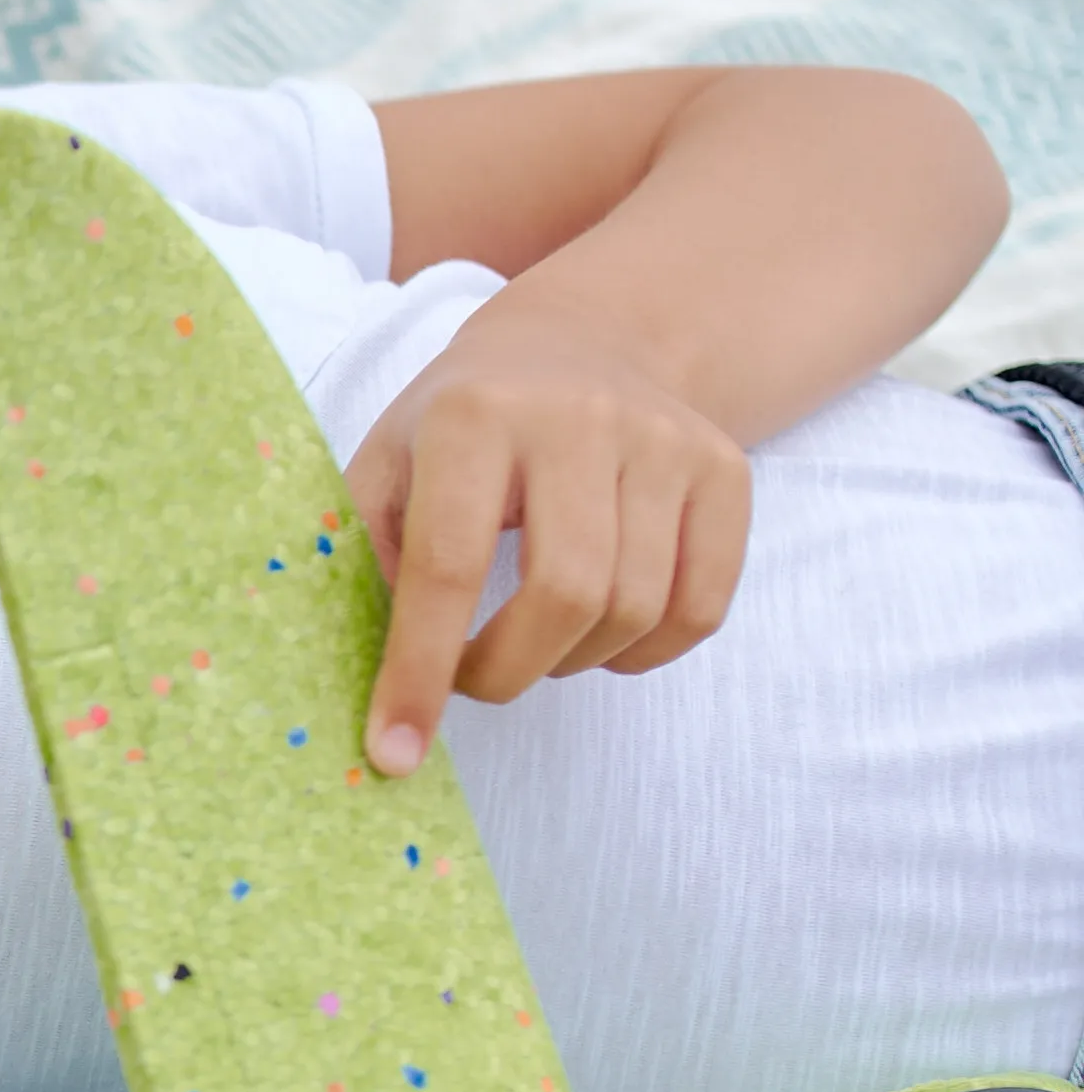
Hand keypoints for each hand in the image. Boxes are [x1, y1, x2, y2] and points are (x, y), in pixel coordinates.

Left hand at [343, 294, 751, 772]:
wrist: (580, 342)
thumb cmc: (464, 425)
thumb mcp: (388, 461)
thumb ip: (367, 554)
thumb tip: (377, 671)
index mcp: (474, 415)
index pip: (448, 565)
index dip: (420, 670)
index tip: (396, 749)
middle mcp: (580, 416)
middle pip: (565, 594)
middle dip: (508, 671)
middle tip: (473, 677)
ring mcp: (665, 440)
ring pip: (635, 609)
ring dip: (571, 660)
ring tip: (531, 638)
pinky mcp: (725, 471)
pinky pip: (700, 608)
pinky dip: (645, 653)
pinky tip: (599, 633)